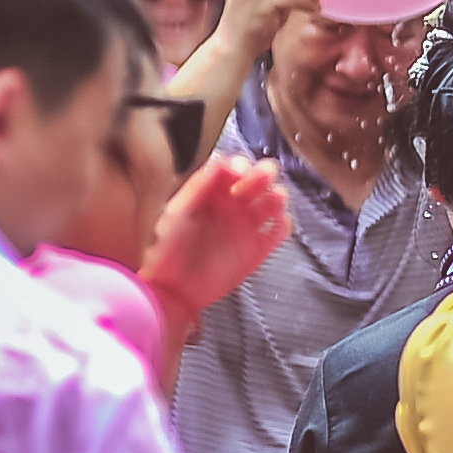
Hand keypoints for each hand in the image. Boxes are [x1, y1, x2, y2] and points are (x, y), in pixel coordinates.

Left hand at [142, 153, 291, 316]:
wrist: (173, 290)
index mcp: (212, 193)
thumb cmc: (168, 251)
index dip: (240, 164)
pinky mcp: (259, 248)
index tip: (239, 171)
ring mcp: (247, 226)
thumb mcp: (176, 213)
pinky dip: (284, 223)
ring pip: (273, 202)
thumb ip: (197, 188)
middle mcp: (233, 206)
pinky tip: (277, 222)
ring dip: (277, 195)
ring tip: (273, 199)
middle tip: (259, 180)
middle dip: (263, 174)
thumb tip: (219, 162)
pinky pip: (280, 231)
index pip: (234, 168)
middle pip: (259, 180)